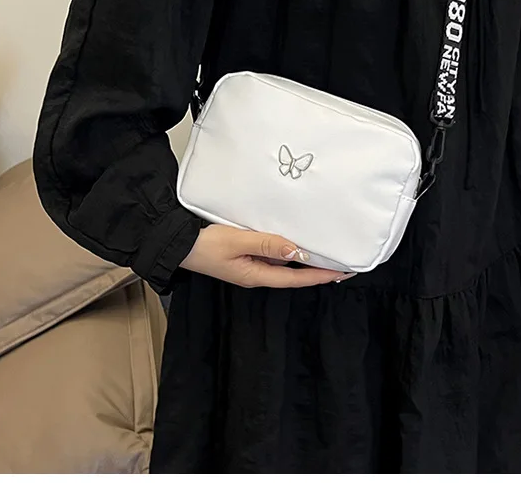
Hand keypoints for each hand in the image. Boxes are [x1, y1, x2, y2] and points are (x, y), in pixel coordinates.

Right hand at [180, 223, 353, 287]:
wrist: (177, 245)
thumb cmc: (204, 245)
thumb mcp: (237, 241)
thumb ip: (267, 244)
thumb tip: (296, 251)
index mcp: (257, 275)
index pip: (297, 279)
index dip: (321, 276)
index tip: (342, 272)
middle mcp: (257, 274)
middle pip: (294, 275)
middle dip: (317, 269)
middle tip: (341, 262)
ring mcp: (251, 266)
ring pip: (284, 265)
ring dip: (303, 259)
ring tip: (324, 250)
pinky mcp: (245, 257)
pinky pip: (272, 255)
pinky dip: (287, 250)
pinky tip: (294, 241)